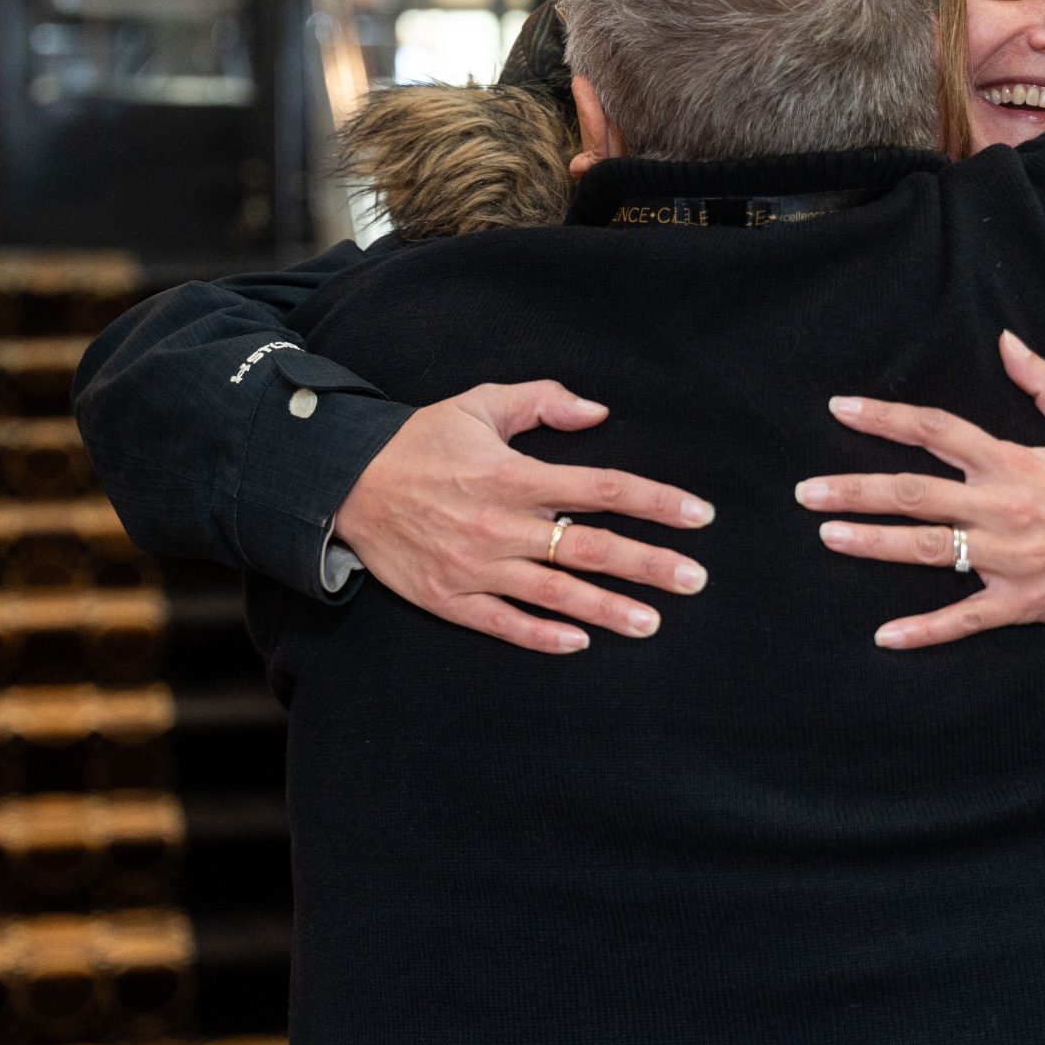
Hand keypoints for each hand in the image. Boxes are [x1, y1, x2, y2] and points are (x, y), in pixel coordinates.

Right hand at [333, 383, 714, 654]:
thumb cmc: (421, 439)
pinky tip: (581, 642)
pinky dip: (542, 636)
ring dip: (608, 609)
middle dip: (648, 564)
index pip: (602, 488)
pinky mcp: (450, 597)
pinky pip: (504, 623)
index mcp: (515, 475)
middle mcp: (502, 524)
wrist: (345, 481)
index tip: (699, 515)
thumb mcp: (482, 403)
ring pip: (556, 593)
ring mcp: (476, 566)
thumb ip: (544, 402)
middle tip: (695, 579)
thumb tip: (599, 412)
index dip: (655, 501)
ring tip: (653, 622)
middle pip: (590, 548)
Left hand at [795, 331, 1044, 650]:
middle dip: (856, 490)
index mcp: (1016, 461)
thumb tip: (1007, 341)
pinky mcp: (1023, 601)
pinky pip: (965, 617)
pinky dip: (925, 630)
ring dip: (873, 544)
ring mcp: (1011, 558)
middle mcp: (1005, 507)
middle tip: (807, 491)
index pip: (938, 430)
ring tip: (827, 535)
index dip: (885, 418)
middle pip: (915, 493)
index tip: (841, 410)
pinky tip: (884, 636)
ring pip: (928, 549)